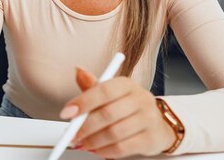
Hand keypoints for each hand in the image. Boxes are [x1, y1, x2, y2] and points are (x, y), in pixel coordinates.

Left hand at [59, 67, 175, 157]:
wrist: (156, 125)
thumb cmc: (127, 107)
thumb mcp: (110, 93)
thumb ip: (92, 86)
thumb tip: (78, 71)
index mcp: (126, 84)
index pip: (103, 91)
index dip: (83, 102)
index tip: (66, 113)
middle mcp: (140, 99)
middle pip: (108, 114)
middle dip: (85, 127)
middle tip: (72, 135)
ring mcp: (149, 119)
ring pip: (114, 133)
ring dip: (93, 141)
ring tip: (82, 143)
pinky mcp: (151, 138)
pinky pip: (123, 148)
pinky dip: (105, 151)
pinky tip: (97, 150)